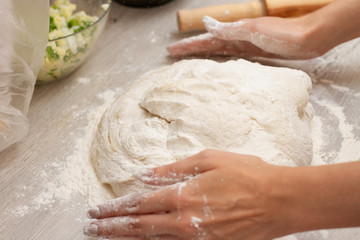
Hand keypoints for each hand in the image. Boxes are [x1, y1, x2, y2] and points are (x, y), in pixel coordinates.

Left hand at [83, 150, 293, 239]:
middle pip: (139, 227)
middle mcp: (185, 221)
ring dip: (127, 237)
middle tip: (90, 228)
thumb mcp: (209, 160)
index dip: (115, 209)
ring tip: (106, 235)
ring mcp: (197, 238)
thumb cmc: (247, 174)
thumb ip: (174, 169)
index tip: (96, 211)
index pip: (139, 204)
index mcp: (184, 196)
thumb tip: (147, 175)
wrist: (280, 200)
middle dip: (111, 227)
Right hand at [168, 16, 319, 59]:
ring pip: (218, 51)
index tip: (172, 50)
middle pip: (209, 45)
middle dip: (191, 49)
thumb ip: (231, 28)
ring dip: (203, 54)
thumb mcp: (255, 29)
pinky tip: (217, 64)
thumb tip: (207, 24)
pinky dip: (221, 60)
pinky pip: (232, 57)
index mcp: (235, 32)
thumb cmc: (285, 34)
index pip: (206, 40)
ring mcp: (247, 47)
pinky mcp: (257, 54)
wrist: (309, 38)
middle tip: (173, 54)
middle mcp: (238, 39)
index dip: (189, 45)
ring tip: (189, 60)